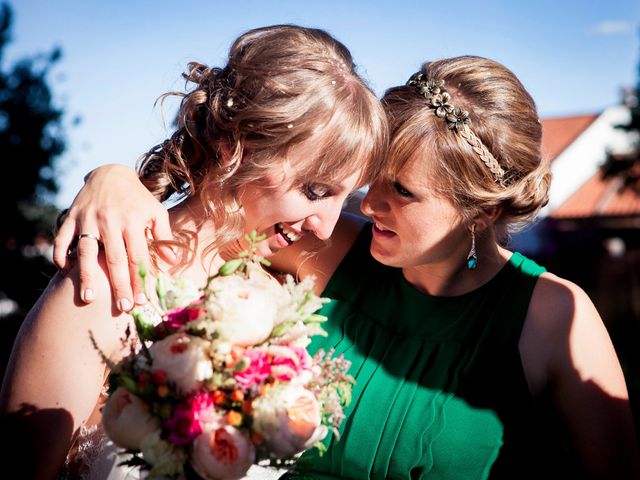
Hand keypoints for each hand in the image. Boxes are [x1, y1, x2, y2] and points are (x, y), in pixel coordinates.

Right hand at [53, 164, 176, 309]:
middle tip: (122, 308)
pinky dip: (61, 255)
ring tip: (89, 299)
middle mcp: (110, 220)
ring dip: (86, 276)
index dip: (140, 280)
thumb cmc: (137, 198)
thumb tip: (173, 262)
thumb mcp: (156, 212)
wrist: (110, 173)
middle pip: (115, 258)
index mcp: (133, 221)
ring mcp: (88, 218)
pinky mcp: (71, 216)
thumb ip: (164, 236)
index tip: (141, 301)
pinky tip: (64, 272)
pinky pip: (62, 238)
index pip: (138, 256)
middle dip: (119, 284)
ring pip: (86, 251)